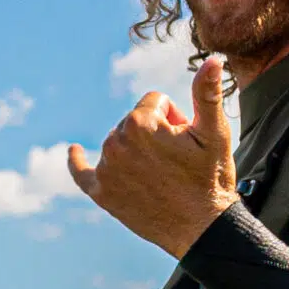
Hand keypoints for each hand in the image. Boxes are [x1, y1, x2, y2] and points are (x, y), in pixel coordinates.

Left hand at [67, 56, 238, 257]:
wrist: (203, 229)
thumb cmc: (211, 179)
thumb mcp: (215, 133)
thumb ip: (207, 93)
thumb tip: (213, 59)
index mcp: (139, 123)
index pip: (154, 102)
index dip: (175, 117)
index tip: (187, 139)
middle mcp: (115, 143)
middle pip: (135, 121)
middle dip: (155, 133)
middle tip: (177, 160)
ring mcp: (105, 169)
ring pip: (120, 142)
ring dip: (137, 150)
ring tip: (162, 174)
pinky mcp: (100, 193)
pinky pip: (81, 172)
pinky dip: (78, 161)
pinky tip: (74, 151)